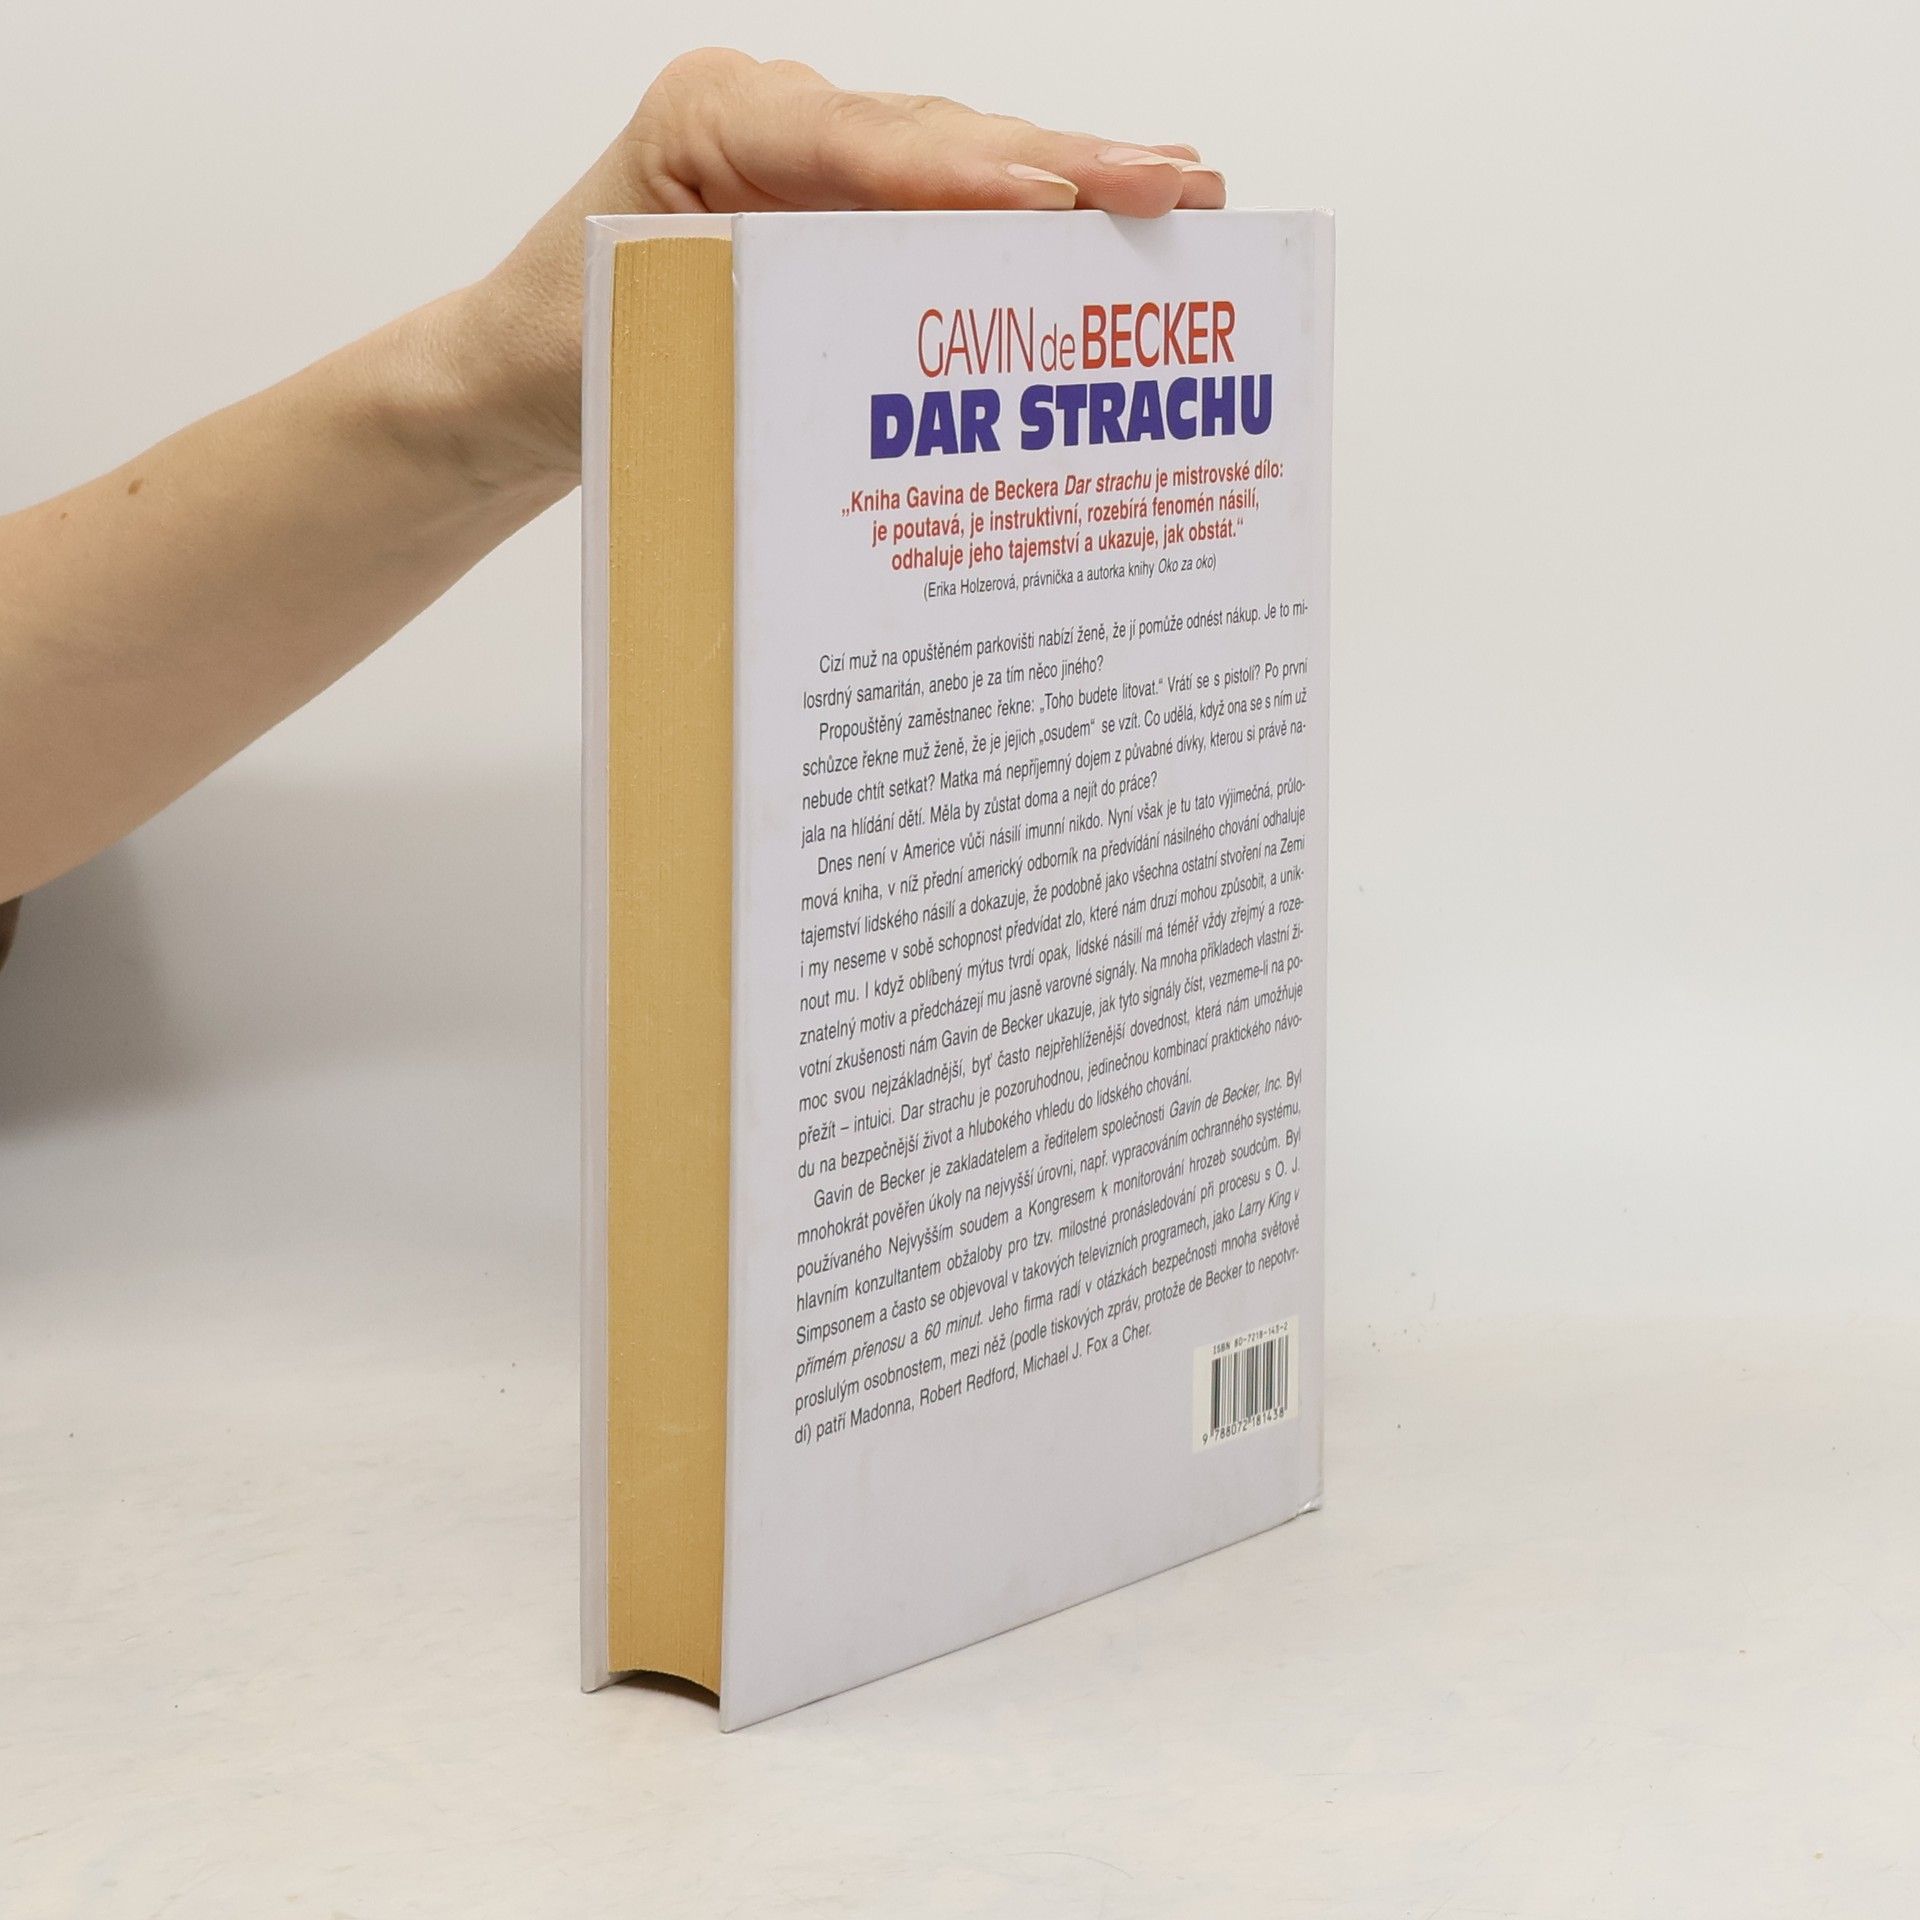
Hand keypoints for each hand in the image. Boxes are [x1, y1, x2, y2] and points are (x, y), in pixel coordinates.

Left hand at [450, 50, 1224, 483]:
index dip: (961, 175)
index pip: (856, 146)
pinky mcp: (843, 205)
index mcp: (710, 123)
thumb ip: (760, 329)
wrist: (519, 377)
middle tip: (1170, 185)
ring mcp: (816, 157)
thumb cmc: (568, 359)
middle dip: (1060, 163)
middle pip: (936, 136)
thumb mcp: (644, 347)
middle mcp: (776, 120)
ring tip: (1180, 193)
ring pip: (960, 157)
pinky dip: (1029, 220)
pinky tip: (1112, 221)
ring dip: (1071, 181)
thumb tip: (896, 375)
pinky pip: (948, 204)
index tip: (1050, 201)